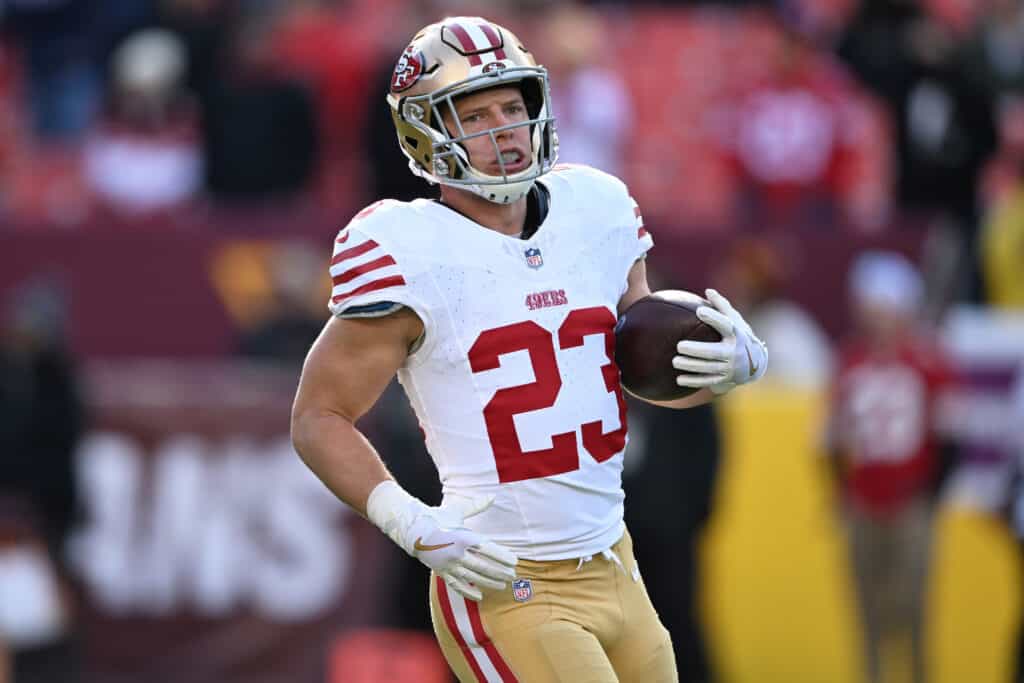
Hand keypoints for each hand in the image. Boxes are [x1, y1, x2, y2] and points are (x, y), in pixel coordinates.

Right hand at [367, 482, 517, 600]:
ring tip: (502, 585)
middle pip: (483, 566)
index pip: (487, 549)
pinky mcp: (442, 573)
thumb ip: (476, 505)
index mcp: (462, 537)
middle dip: (500, 572)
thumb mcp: (457, 510)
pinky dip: (468, 592)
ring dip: (489, 583)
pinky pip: (457, 586)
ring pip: (473, 578)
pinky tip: (480, 596)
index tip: (514, 561)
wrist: (412, 530)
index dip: (502, 556)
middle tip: (513, 575)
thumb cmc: (438, 518)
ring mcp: (449, 565)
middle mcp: (456, 553)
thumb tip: (492, 495)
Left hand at [673, 288, 767, 394]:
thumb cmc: (739, 336)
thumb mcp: (736, 321)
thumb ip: (722, 306)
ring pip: (709, 368)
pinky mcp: (725, 380)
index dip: (714, 318)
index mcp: (737, 334)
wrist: (755, 364)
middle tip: (679, 346)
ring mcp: (731, 368)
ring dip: (691, 366)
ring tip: (674, 361)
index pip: (726, 325)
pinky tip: (678, 380)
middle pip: (714, 351)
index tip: (699, 311)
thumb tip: (708, 290)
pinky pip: (708, 381)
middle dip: (697, 350)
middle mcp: (735, 352)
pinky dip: (693, 381)